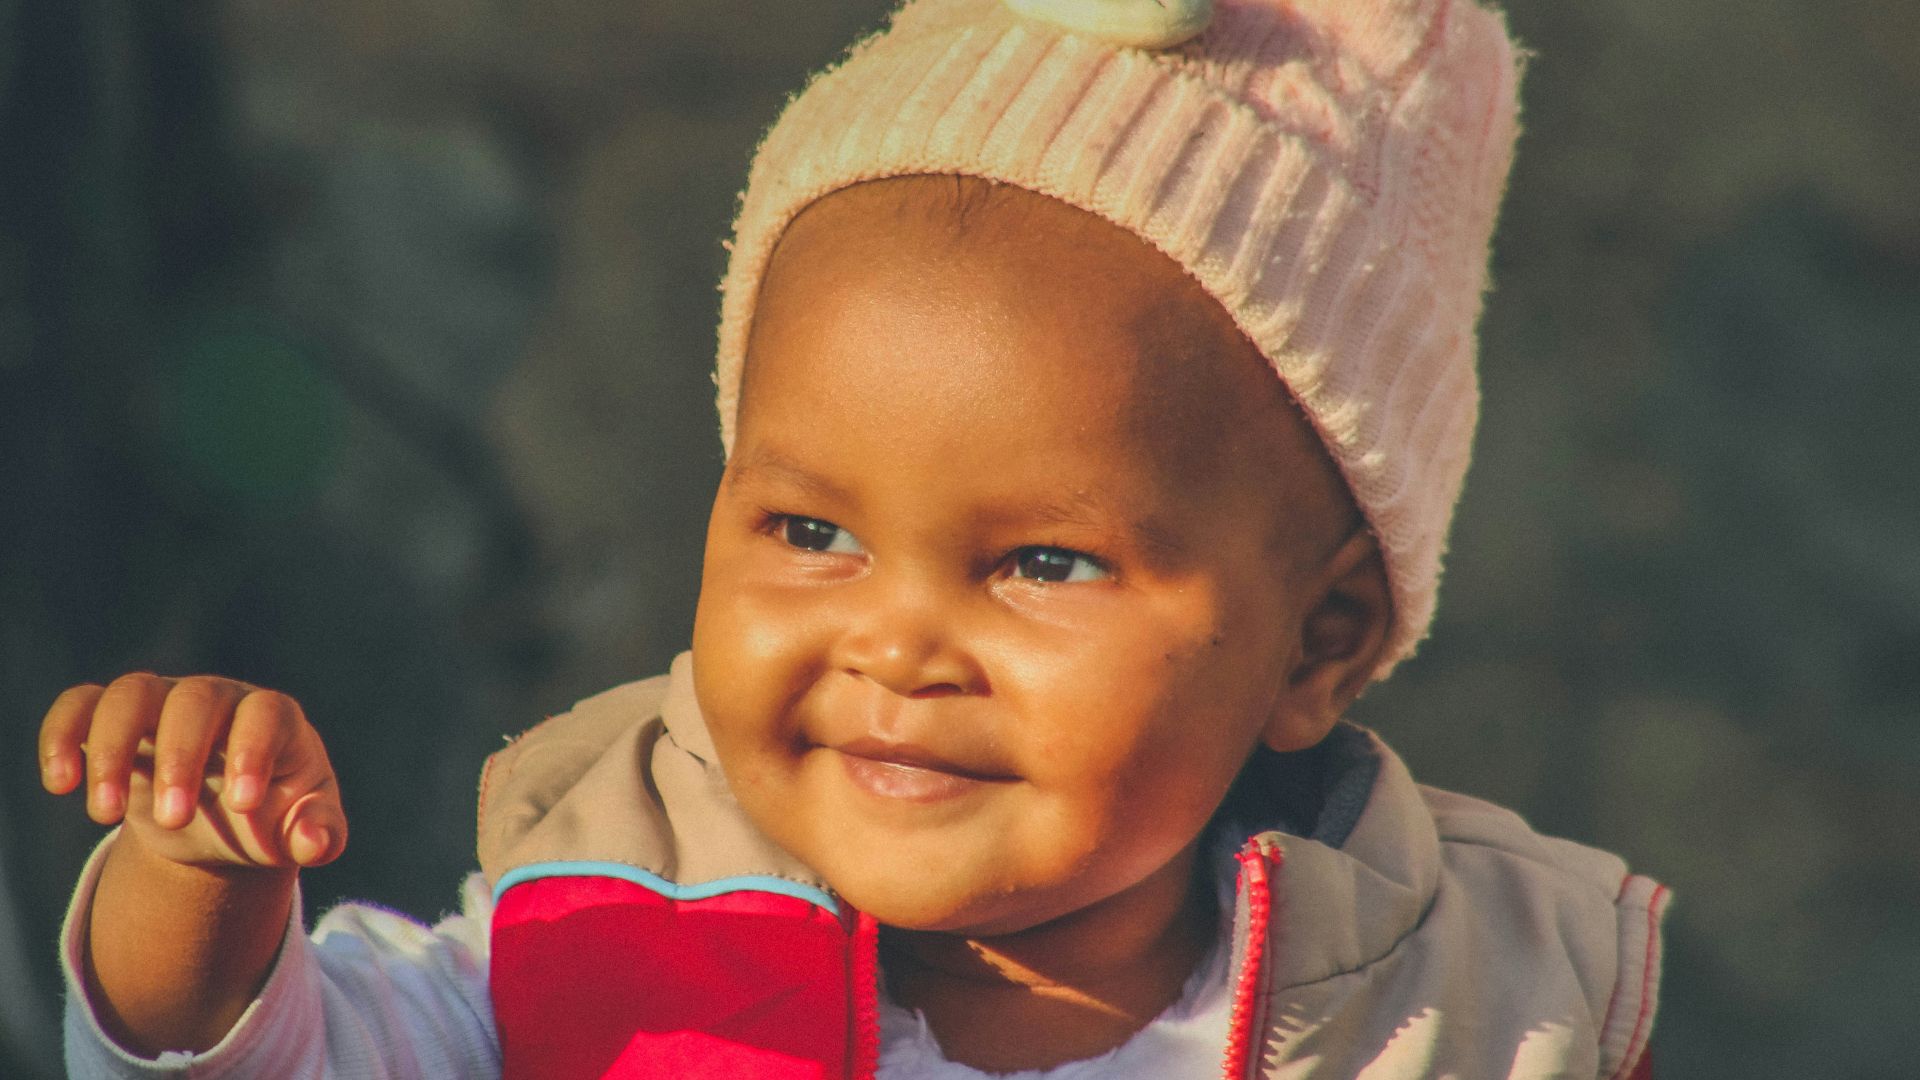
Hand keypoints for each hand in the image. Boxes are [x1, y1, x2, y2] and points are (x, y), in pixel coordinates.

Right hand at [39, 674, 345, 869]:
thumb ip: (319, 834)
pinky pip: (81, 703)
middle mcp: (219, 700)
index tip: (244, 805)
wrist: (226, 820)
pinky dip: (63, 734)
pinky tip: (60, 784)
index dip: (254, 750)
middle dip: (180, 757)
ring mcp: (164, 703)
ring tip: (103, 815)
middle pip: (196, 698)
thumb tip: (315, 843)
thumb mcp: (302, 830)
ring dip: (112, 749)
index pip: (266, 713)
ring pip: (132, 693)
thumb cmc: (273, 816)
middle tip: (175, 818)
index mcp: (274, 720)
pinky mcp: (115, 720)